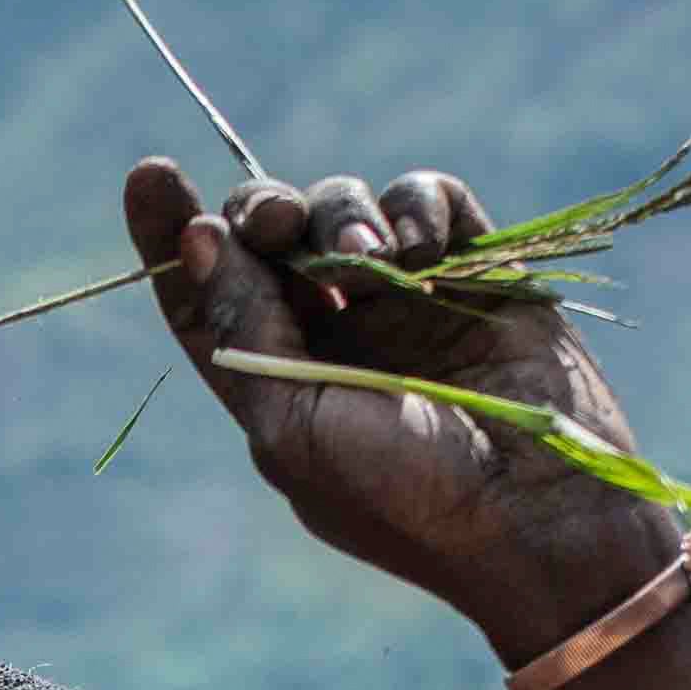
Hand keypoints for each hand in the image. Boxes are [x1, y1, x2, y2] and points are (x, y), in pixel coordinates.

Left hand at [133, 158, 670, 667]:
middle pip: (273, 236)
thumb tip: (200, 238)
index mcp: (279, 380)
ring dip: (342, 216)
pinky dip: (418, 205)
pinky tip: (423, 249)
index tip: (151, 174)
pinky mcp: (479, 271)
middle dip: (263, 210)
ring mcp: (408, 300)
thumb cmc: (406, 495)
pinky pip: (429, 201)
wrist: (540, 515)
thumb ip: (245, 327)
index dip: (171, 235)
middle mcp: (337, 335)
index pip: (208, 294)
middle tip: (276, 220)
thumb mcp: (296, 423)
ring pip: (346, 208)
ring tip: (373, 259)